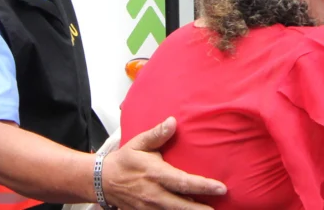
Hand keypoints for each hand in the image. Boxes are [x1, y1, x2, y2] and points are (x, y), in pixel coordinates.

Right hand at [101, 117, 226, 209]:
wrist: (102, 181)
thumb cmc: (124, 160)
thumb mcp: (139, 144)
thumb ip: (157, 134)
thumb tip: (172, 122)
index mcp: (155, 174)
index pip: (184, 182)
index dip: (204, 186)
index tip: (221, 188)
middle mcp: (154, 194)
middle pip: (182, 205)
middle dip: (201, 209)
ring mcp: (148, 207)